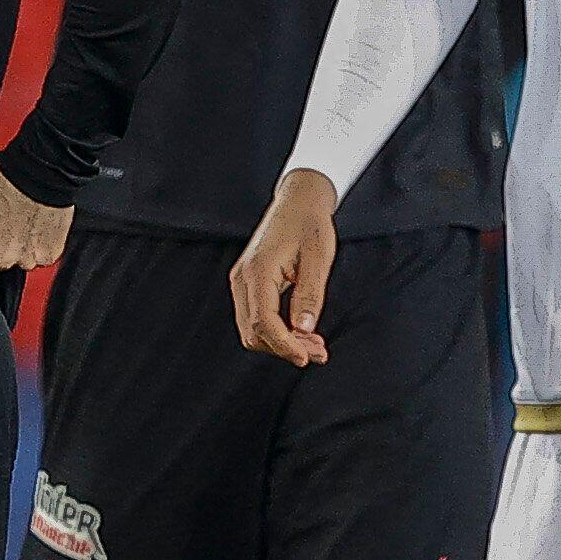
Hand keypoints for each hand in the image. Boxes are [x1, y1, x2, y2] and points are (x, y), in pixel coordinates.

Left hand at [0, 156, 70, 275]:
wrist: (38, 170)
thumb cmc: (4, 176)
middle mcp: (0, 258)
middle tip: (5, 228)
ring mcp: (27, 259)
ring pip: (21, 261)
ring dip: (21, 248)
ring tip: (25, 224)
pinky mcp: (49, 254)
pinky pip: (42, 255)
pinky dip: (40, 244)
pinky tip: (39, 226)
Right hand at [227, 169, 338, 364]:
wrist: (297, 201)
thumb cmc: (309, 225)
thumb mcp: (318, 259)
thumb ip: (310, 296)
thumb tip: (304, 330)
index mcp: (258, 271)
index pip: (264, 322)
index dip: (285, 346)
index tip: (307, 358)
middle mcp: (242, 279)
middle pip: (254, 332)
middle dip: (285, 348)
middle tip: (319, 352)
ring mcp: (241, 282)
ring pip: (252, 330)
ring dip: (280, 343)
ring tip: (314, 345)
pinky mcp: (247, 284)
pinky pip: (255, 318)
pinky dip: (276, 331)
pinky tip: (300, 332)